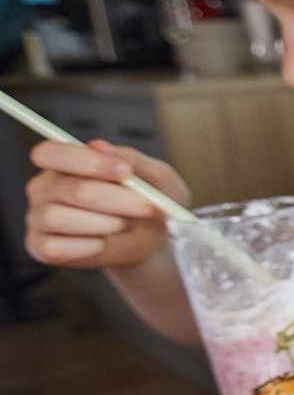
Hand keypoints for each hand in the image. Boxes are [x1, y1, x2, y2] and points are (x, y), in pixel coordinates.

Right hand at [23, 139, 190, 270]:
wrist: (153, 241)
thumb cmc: (148, 201)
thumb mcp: (153, 175)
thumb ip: (130, 159)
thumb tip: (100, 146)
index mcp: (63, 162)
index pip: (50, 153)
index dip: (87, 162)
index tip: (126, 172)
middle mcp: (45, 188)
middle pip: (72, 190)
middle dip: (118, 200)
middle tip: (147, 207)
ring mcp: (39, 218)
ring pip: (58, 218)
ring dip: (105, 224)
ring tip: (124, 224)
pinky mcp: (43, 247)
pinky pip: (56, 248)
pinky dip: (89, 247)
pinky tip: (103, 242)